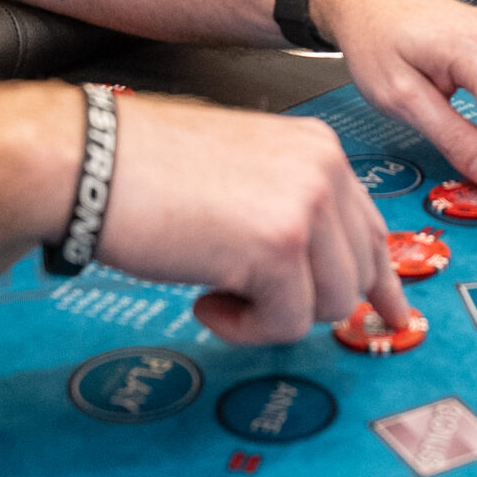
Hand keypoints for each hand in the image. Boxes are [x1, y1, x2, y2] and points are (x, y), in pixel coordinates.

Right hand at [92, 92, 409, 343]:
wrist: (88, 160)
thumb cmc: (143, 169)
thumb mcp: (240, 176)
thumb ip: (288, 210)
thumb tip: (323, 271)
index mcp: (317, 149)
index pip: (369, 226)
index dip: (379, 279)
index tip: (388, 313)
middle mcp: (324, 169)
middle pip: (357, 274)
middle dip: (309, 303)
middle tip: (253, 305)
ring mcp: (305, 205)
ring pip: (329, 304)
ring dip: (271, 316)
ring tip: (216, 290)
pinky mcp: (278, 246)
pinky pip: (286, 322)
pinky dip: (245, 327)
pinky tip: (206, 298)